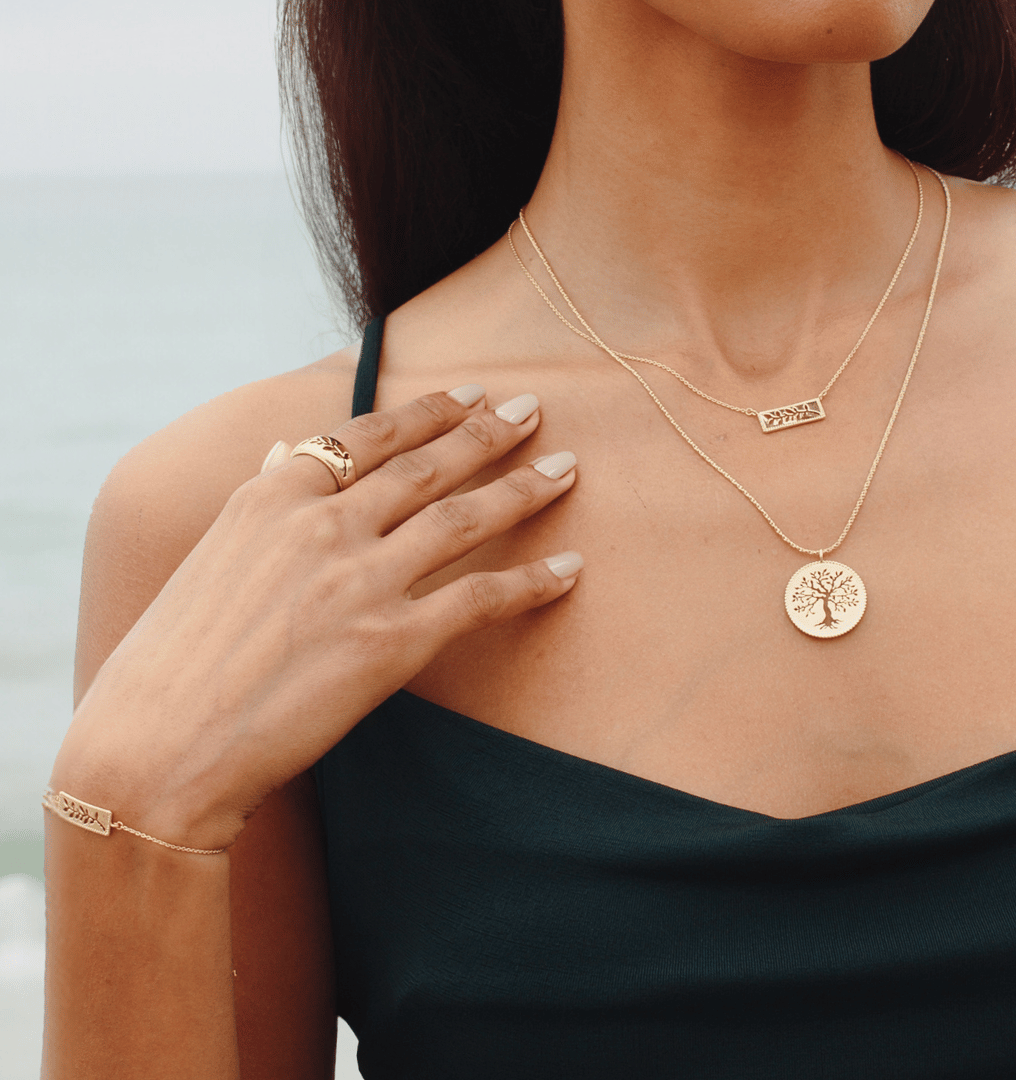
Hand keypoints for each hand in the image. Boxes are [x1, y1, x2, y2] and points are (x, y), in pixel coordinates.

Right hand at [51, 386, 579, 850]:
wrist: (154, 749)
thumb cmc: (170, 662)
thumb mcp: (207, 558)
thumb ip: (258, 500)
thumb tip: (279, 451)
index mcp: (272, 497)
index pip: (366, 435)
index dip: (427, 411)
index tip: (467, 394)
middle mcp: (323, 524)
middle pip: (428, 465)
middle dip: (488, 433)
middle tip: (533, 408)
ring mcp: (361, 580)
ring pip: (464, 518)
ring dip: (523, 489)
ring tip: (565, 469)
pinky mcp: (390, 642)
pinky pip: (480, 599)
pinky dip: (532, 583)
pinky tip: (568, 571)